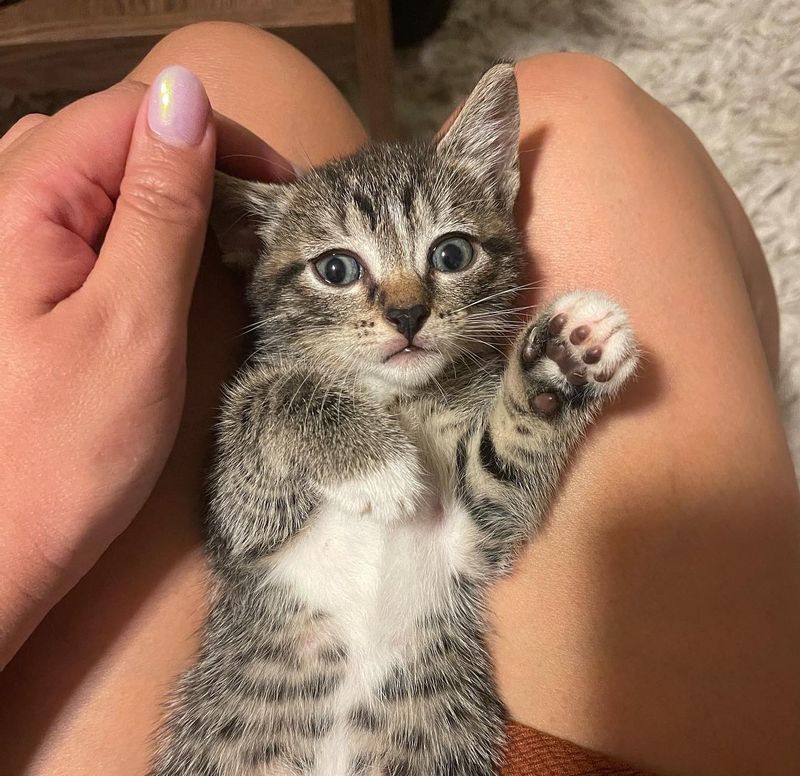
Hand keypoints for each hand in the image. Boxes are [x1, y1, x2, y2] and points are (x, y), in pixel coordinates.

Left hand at [0, 66, 293, 664]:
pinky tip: (167, 266)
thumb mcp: (132, 321)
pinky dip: (138, 232)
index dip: (210, 134)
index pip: (125, 116)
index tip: (278, 184)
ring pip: (97, 182)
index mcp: (18, 204)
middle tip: (259, 216)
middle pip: (108, 140)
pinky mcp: (16, 287)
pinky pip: (82, 227)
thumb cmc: (63, 453)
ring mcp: (4, 250)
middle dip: (193, 162)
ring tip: (223, 237)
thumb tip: (186, 100)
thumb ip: (159, 208)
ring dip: (167, 196)